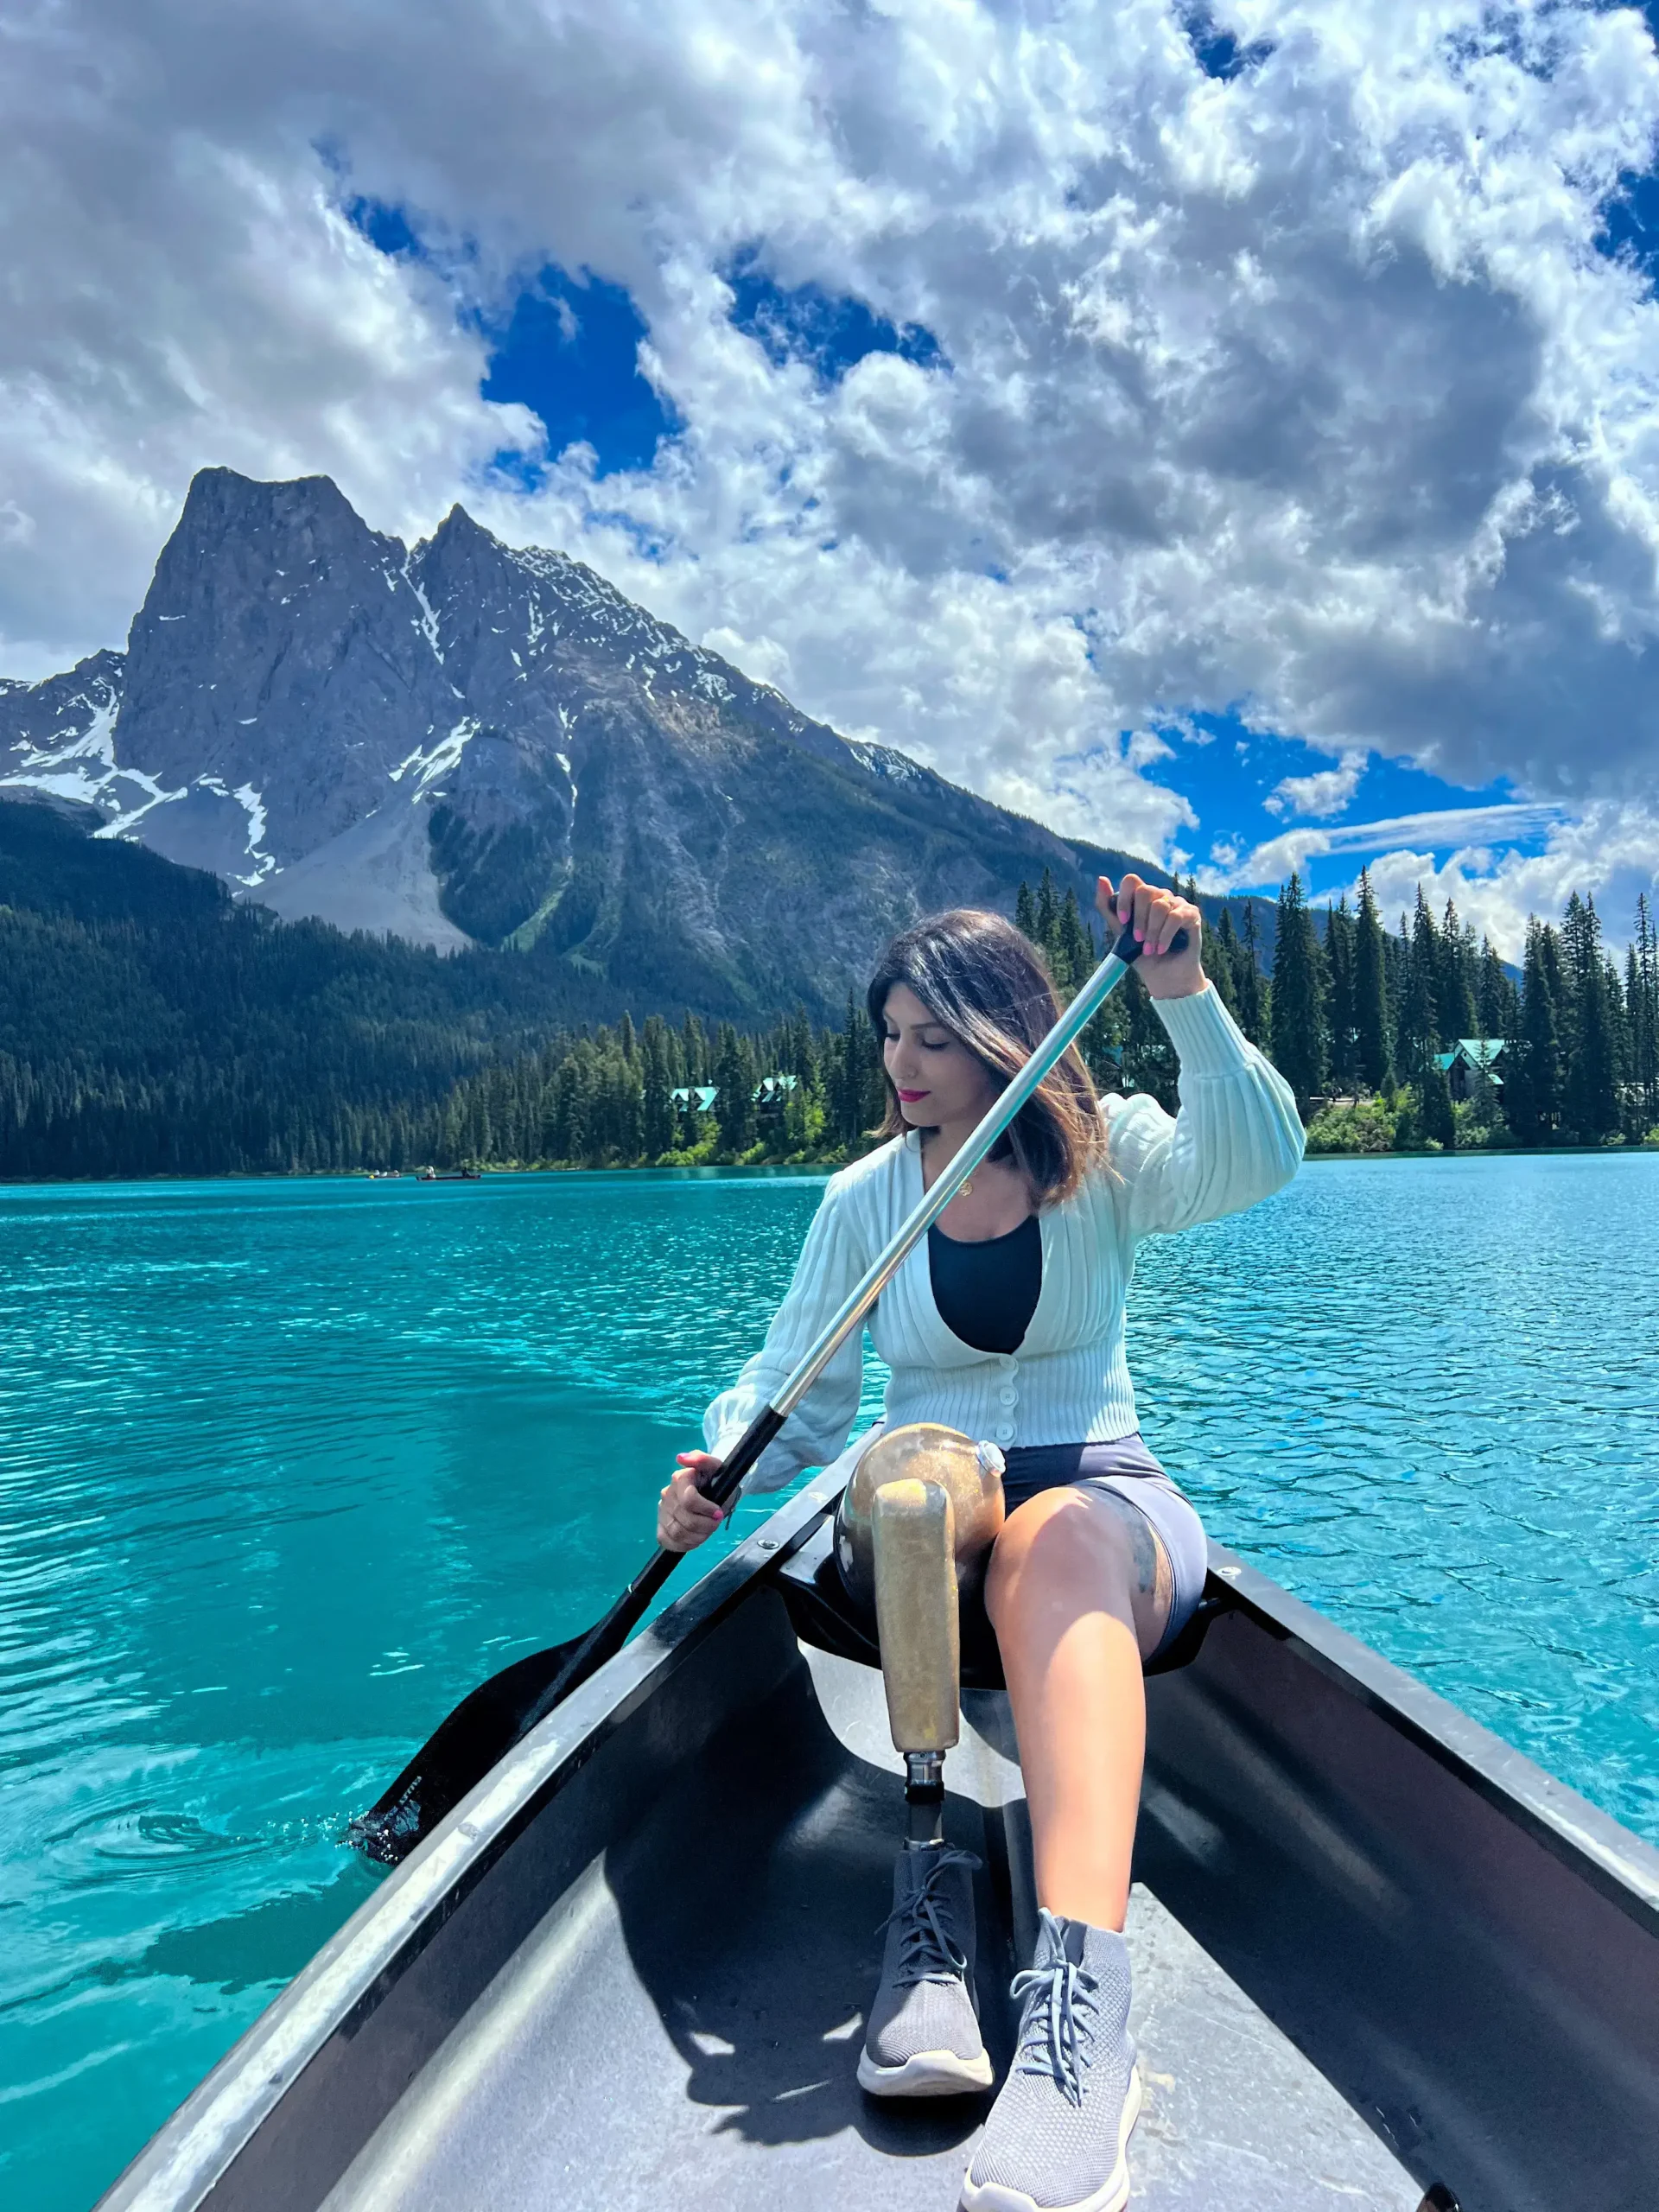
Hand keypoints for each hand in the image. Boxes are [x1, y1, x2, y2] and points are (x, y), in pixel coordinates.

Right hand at [658, 1452, 725, 1551]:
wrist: (715, 1494)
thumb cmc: (716, 1481)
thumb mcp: (717, 1468)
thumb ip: (703, 1460)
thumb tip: (681, 1458)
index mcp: (680, 1479)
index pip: (689, 1500)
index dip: (706, 1510)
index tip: (719, 1513)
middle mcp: (667, 1494)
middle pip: (685, 1519)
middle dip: (705, 1525)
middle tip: (715, 1522)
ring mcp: (662, 1512)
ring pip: (677, 1532)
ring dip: (698, 1536)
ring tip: (707, 1530)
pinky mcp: (661, 1527)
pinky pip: (667, 1541)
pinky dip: (684, 1544)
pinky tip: (695, 1538)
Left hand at [1097, 875, 1204, 1000]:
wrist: (1164, 977)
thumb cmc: (1143, 956)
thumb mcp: (1120, 934)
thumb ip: (1109, 908)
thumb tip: (1101, 879)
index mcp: (1143, 898)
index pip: (1131, 881)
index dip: (1124, 899)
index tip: (1123, 921)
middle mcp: (1160, 896)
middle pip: (1145, 891)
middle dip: (1138, 919)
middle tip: (1138, 940)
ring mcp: (1177, 903)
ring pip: (1160, 905)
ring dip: (1152, 932)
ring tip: (1150, 950)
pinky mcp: (1191, 914)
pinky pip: (1175, 917)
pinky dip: (1165, 936)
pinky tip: (1161, 949)